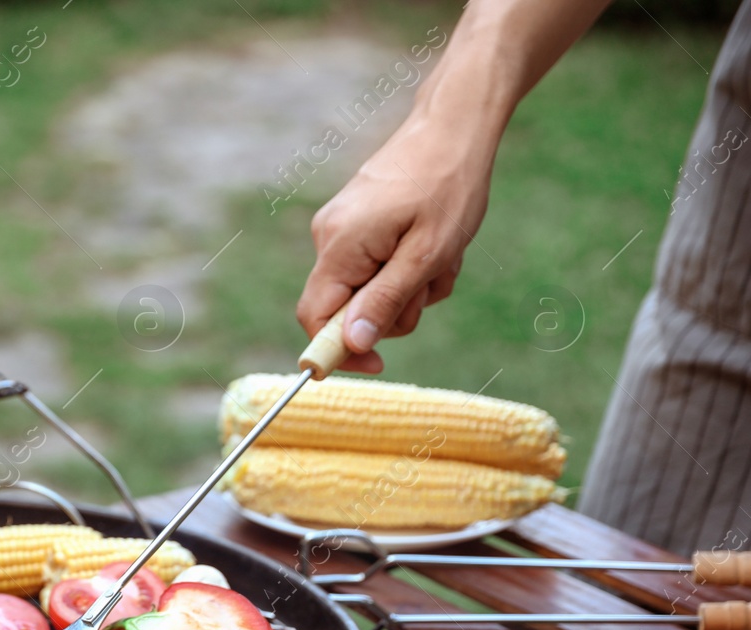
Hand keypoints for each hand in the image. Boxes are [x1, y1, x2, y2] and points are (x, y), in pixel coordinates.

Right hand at [296, 116, 494, 372]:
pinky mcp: (356, 223)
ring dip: (410, 286)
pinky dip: (407, 266)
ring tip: (442, 254)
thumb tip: (352, 345)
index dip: (339, 351)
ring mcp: (341, 228)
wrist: (453, 125)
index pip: (315, 317)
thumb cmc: (447, 185)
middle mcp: (328, 237)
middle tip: (433, 282)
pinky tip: (434, 241)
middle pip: (346, 307)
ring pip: (369, 288)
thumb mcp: (426, 254)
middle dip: (394, 309)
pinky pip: (377, 265)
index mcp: (339, 246)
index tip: (379, 364)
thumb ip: (385, 301)